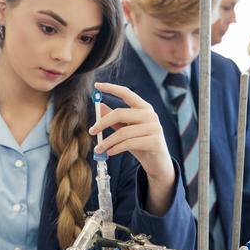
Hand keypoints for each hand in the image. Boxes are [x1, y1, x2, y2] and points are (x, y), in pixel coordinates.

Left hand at [90, 82, 174, 214]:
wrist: (157, 163)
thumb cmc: (140, 144)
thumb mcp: (126, 129)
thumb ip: (114, 118)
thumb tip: (99, 106)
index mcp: (144, 108)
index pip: (126, 93)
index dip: (111, 88)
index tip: (96, 86)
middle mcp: (150, 115)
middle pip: (120, 113)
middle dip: (102, 123)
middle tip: (91, 131)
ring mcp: (154, 128)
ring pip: (123, 132)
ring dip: (107, 141)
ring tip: (99, 149)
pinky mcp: (155, 141)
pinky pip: (129, 143)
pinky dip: (116, 148)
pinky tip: (110, 152)